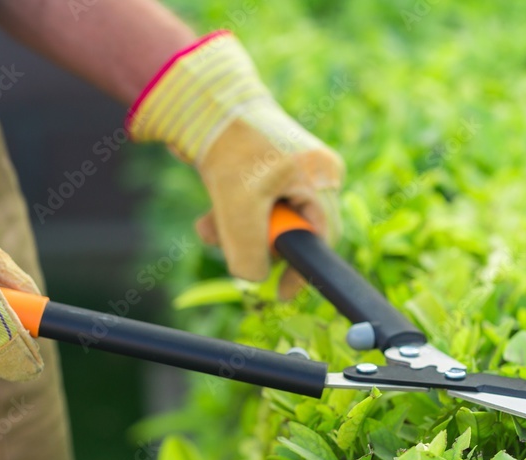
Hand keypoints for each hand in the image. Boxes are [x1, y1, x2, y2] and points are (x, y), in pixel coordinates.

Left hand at [127, 30, 344, 297]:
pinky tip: (208, 215)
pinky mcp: (266, 170)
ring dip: (236, 233)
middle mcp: (314, 173)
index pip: (323, 237)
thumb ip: (251, 253)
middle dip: (255, 244)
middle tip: (227, 243)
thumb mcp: (239, 209)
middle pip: (292, 232)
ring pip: (268, 222)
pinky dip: (231, 217)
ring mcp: (290, 170)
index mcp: (322, 177)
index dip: (302, 269)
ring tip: (208, 226)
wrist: (202, 100)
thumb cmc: (228, 147)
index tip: (282, 293)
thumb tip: (255, 279)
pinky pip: (255, 208)